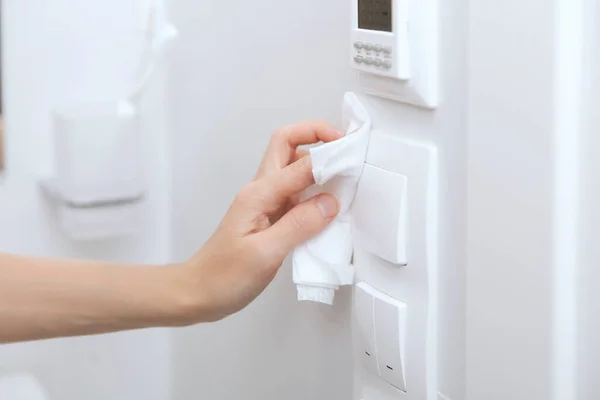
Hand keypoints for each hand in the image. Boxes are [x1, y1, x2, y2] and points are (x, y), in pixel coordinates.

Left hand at [179, 121, 343, 322]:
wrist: (200, 293)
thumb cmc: (225, 276)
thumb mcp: (264, 253)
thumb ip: (299, 225)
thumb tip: (332, 201)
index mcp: (259, 193)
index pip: (300, 162)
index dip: (329, 154)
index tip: (356, 156)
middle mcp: (262, 190)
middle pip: (288, 144)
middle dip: (317, 136)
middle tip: (348, 146)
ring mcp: (266, 203)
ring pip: (294, 167)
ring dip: (319, 161)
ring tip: (347, 170)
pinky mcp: (271, 218)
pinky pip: (297, 193)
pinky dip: (317, 189)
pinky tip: (332, 203)